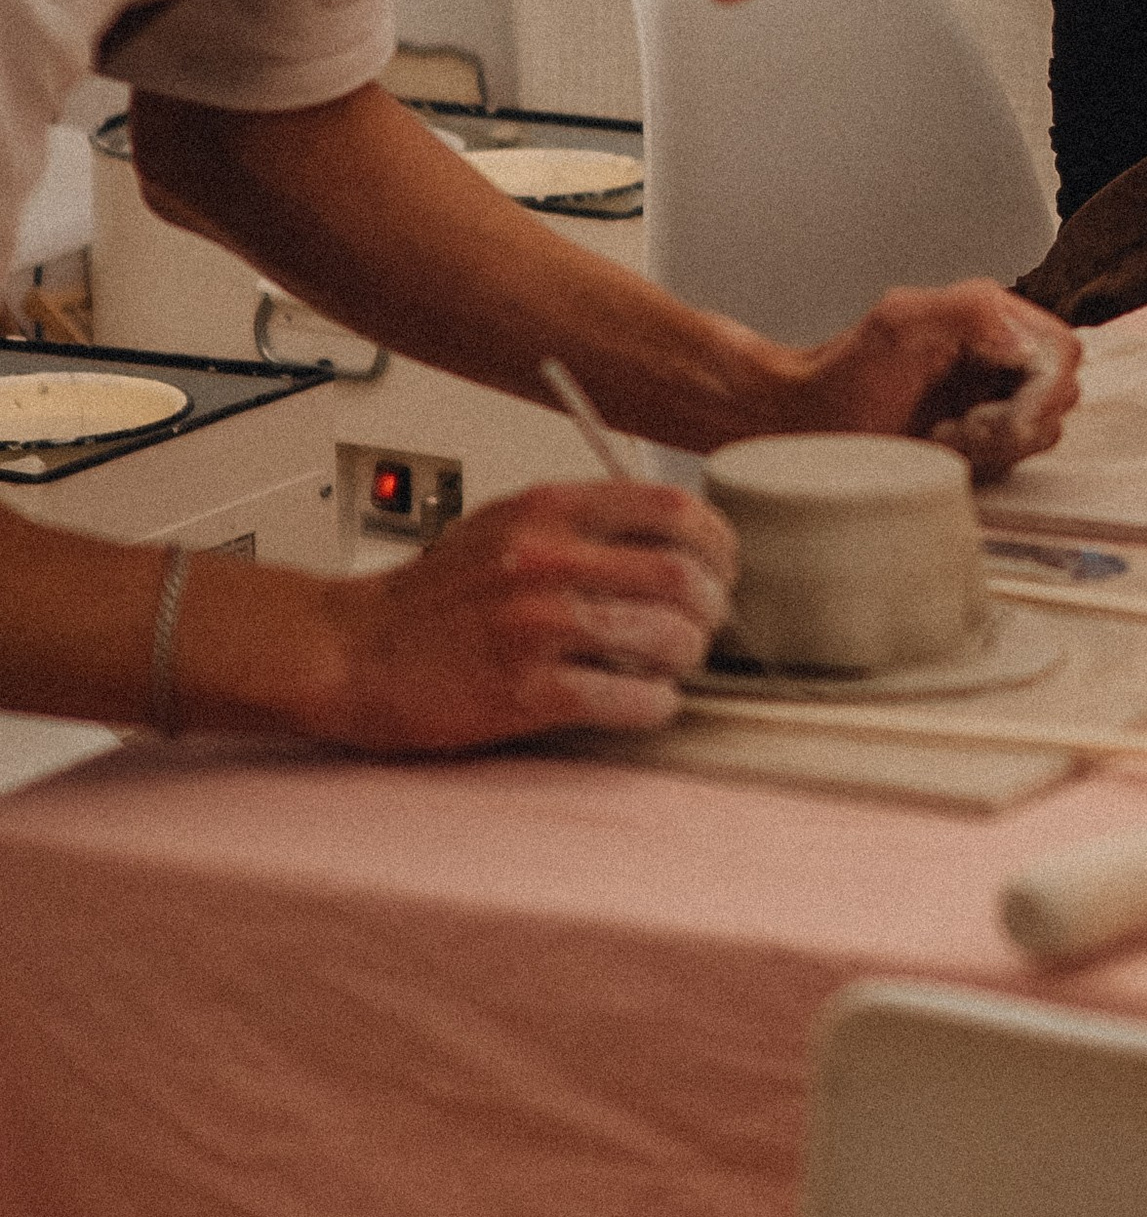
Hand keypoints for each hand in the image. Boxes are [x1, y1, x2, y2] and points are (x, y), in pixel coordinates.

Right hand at [318, 474, 737, 749]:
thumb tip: (676, 541)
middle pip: (682, 578)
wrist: (353, 650)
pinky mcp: (524, 691)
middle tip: (704, 629)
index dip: (718, 543)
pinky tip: (643, 704)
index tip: (723, 568)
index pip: (673, 509)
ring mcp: (535, 626)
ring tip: (670, 668)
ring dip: (684, 660)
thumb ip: (584, 522)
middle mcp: (547, 559)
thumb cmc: (434, 595)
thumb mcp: (508, 523)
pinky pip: (627, 700)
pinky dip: (653, 706)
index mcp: (549, 509)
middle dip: (710, 611)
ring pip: (665, 641)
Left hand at [782, 284, 1081, 482]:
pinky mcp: (987, 433)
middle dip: (1017, 419)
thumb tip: (1026, 344)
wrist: (807, 426)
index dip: (1042, 388)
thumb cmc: (842, 377)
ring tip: (947, 434)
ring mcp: (996, 392)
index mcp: (988, 314)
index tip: (999, 415)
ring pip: (1045, 427)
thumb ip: (972, 311)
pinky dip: (988, 457)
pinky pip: (1020, 452)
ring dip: (998, 441)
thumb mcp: (900, 324)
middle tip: (962, 426)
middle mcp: (1000, 350)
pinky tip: (947, 447)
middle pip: (1062, 391)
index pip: (1061, 350)